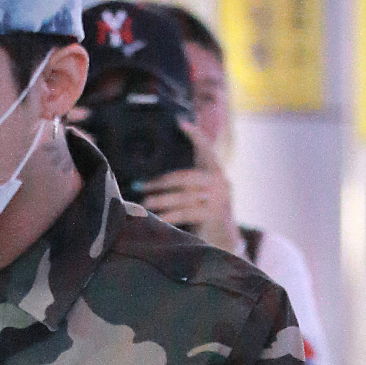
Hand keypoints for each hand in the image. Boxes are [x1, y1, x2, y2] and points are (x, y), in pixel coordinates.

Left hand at [139, 119, 241, 252]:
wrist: (224, 242)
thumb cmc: (205, 217)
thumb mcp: (200, 196)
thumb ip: (187, 185)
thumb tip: (154, 181)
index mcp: (217, 173)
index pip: (207, 149)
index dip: (196, 135)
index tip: (181, 122)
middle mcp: (221, 182)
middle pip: (185, 177)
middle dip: (161, 182)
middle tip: (141, 186)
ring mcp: (219, 198)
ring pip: (183, 196)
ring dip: (161, 200)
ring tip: (144, 203)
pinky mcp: (214, 214)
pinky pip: (186, 212)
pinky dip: (169, 215)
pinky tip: (156, 219)